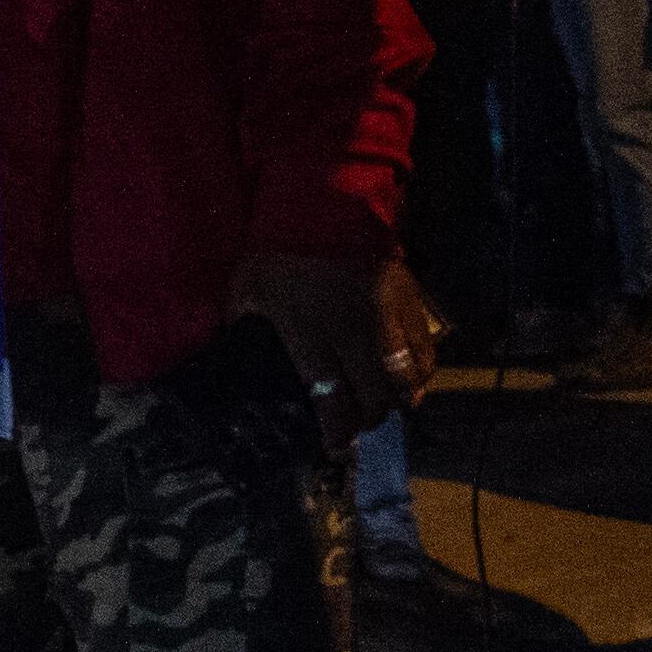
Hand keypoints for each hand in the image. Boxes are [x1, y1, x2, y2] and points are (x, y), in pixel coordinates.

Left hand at [230, 250, 436, 454]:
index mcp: (311, 333)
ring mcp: (387, 319)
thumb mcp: (246, 291)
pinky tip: (412, 383)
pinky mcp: (411, 303)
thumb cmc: (277, 252)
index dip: (336, 429)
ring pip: (406, 378)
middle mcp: (354, 333)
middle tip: (357, 425)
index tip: (335, 446)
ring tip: (386, 407)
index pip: (330, 396)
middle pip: (374, 395)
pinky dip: (422, 374)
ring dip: (398, 401)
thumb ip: (241, 326)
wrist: (324, 205)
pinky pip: (426, 351)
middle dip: (367, 419)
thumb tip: (225, 351)